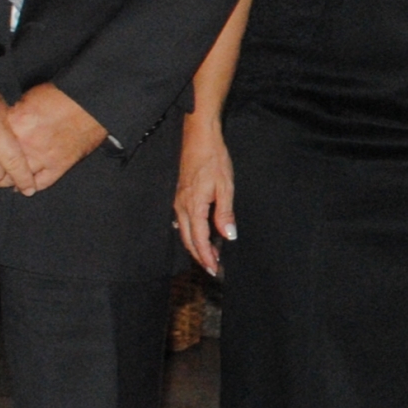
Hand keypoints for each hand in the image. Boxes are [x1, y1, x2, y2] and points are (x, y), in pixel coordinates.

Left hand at [7, 84, 107, 193]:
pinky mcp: (60, 165)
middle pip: (1, 165)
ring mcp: (44, 157)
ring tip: (1, 183)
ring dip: (9, 182)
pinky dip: (31, 187)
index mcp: (16, 123)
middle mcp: (27, 144)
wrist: (92, 103)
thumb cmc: (63, 95)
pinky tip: (24, 187)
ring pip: (19, 178)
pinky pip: (41, 182)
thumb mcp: (30, 96)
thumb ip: (13, 113)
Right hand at [174, 115, 235, 273]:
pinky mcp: (180, 196)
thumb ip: (225, 213)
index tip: (215, 269)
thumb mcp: (225, 186)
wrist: (199, 138)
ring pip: (184, 232)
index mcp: (193, 206)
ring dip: (195, 246)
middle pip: (188, 240)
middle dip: (200, 256)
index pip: (199, 239)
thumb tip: (228, 236)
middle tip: (213, 268)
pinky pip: (183, 222)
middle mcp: (181, 207)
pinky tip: (199, 235)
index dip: (207, 256)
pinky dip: (191, 233)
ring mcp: (178, 201)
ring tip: (209, 255)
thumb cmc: (214, 159)